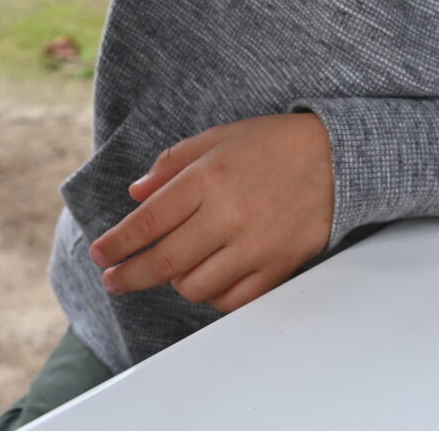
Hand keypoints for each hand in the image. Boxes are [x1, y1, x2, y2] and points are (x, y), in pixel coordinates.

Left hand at [89, 114, 334, 313]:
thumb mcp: (217, 138)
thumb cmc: (274, 144)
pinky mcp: (278, 268)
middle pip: (164, 262)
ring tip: (173, 269)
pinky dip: (214, 296)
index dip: (118, 243)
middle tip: (113, 280)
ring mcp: (254, 246)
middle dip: (129, 276)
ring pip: (196, 286)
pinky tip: (209, 280)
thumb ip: (172, 164)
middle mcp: (227, 216)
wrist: (338, 159)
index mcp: (208, 179)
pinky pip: (233, 300)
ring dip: (176, 282)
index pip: (149, 221)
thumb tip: (136, 193)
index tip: (100, 255)